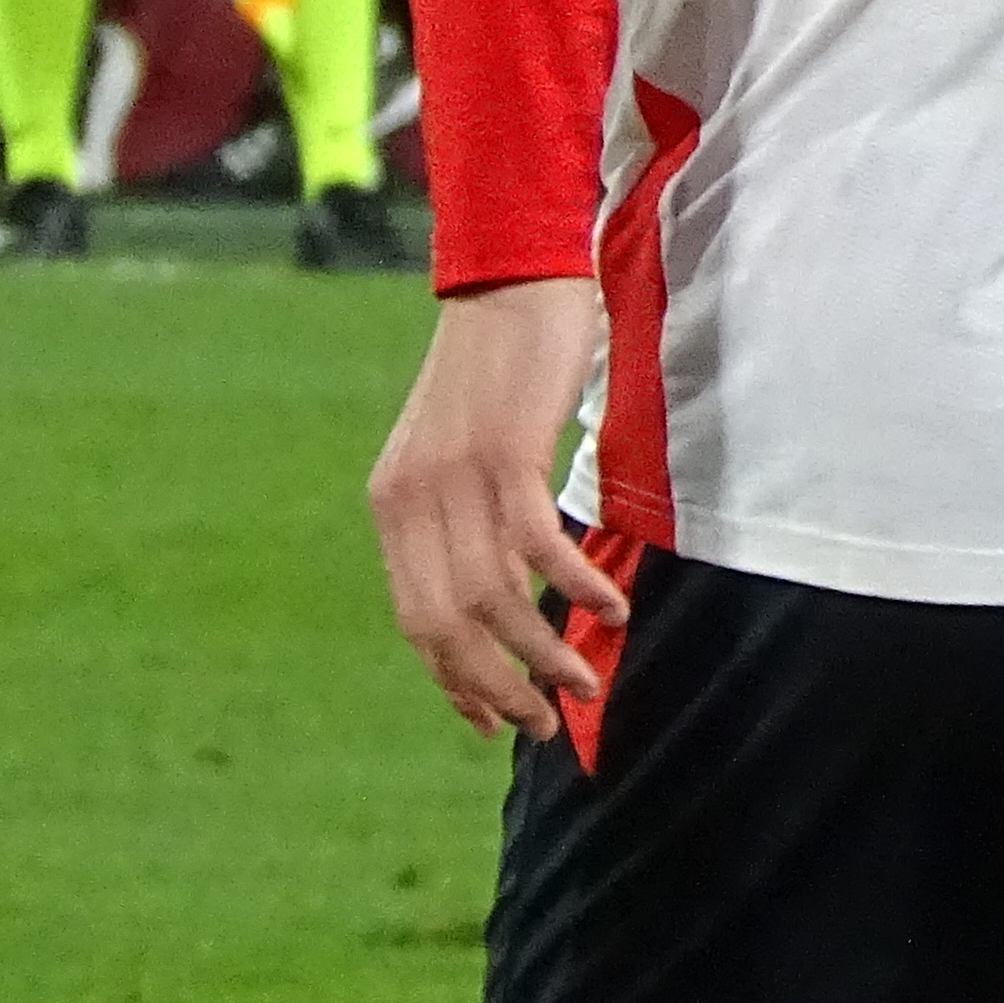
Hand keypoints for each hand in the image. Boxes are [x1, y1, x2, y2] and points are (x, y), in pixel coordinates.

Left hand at [365, 278, 625, 741]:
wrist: (510, 280)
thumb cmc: (500, 372)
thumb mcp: (462, 454)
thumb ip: (464, 520)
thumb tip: (496, 592)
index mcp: (393, 508)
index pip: (415, 620)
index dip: (453, 679)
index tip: (490, 721)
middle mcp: (410, 501)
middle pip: (445, 625)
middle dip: (497, 686)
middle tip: (545, 723)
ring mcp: (453, 477)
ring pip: (492, 596)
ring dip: (541, 651)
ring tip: (584, 682)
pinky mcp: (503, 453)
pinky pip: (532, 544)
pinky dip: (573, 585)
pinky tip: (610, 609)